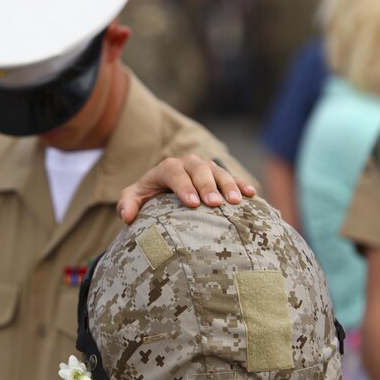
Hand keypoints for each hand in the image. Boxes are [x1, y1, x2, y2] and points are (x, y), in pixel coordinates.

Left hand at [117, 154, 256, 223]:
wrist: (162, 191)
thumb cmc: (147, 197)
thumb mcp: (134, 199)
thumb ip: (127, 204)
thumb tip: (127, 216)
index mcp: (167, 167)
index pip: (174, 172)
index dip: (184, 186)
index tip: (192, 204)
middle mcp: (188, 164)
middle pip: (199, 170)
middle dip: (207, 186)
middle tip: (215, 204)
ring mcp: (206, 168)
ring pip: (218, 172)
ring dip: (228, 185)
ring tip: (235, 202)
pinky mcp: (219, 177)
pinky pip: (233, 178)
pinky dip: (242, 184)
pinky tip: (252, 194)